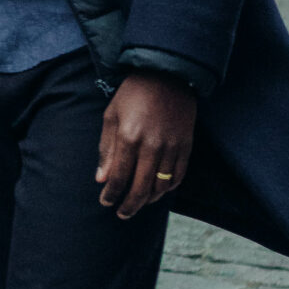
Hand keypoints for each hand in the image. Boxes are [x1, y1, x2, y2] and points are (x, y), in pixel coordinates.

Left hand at [96, 74, 196, 220]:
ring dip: (148, 200)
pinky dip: (168, 189)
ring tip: (138, 204)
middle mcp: (152, 146)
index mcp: (129, 138)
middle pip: (140, 188)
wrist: (167, 74)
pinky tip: (158, 192)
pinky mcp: (187, 145)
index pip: (119, 177)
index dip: (111, 194)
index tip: (105, 202)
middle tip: (121, 214)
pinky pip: (178, 176)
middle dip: (129, 205)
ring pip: (161, 186)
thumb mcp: (111, 116)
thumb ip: (106, 149)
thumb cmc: (133, 94)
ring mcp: (172, 147)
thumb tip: (102, 178)